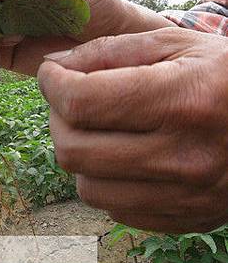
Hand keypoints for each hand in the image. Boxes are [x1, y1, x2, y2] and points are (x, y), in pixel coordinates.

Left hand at [38, 27, 227, 232]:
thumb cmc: (223, 75)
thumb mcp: (174, 44)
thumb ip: (109, 50)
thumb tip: (54, 66)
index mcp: (181, 101)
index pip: (83, 102)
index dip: (53, 84)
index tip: (52, 73)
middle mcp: (183, 156)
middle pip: (75, 150)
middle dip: (58, 118)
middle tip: (71, 98)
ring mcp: (185, 196)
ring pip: (87, 187)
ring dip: (79, 152)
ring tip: (97, 127)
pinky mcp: (185, 219)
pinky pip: (114, 209)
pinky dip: (105, 180)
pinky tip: (123, 154)